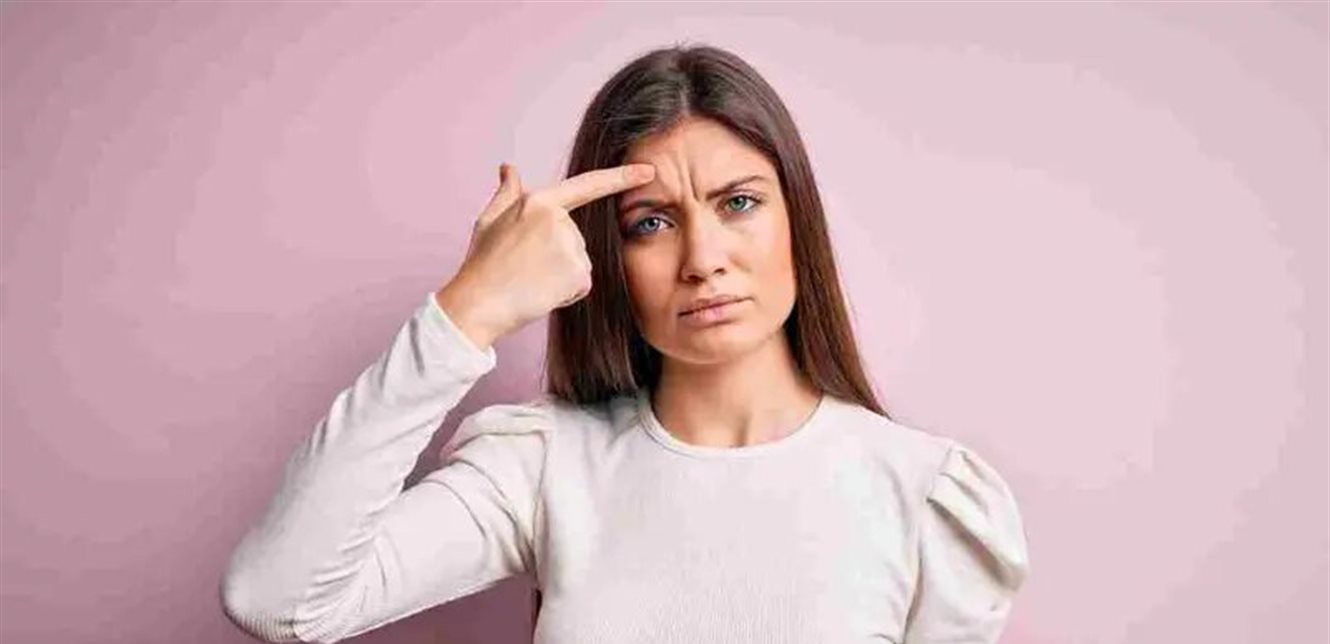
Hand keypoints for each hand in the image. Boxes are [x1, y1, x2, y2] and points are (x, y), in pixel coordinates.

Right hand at [435, 162, 655, 349]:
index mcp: (539, 202)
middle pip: (576, 238)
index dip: (621, 177)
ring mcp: (570, 246)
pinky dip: (567, 293)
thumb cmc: (482, 264)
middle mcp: (559, 220)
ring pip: (580, 262)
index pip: (588, 186)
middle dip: (557, 254)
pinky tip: (542, 293)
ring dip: (561, 275)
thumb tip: (509, 168)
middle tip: (526, 267)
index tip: (649, 170)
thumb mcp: (489, 221)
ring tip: (531, 280)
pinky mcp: (578, 273)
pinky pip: (582, 283)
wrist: (478, 303)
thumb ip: (507, 193)